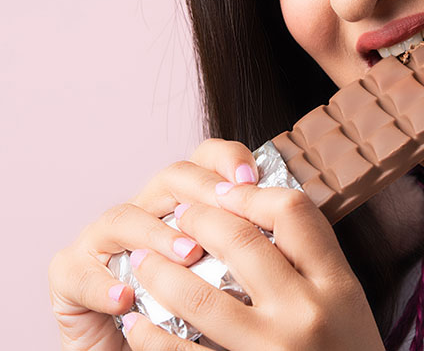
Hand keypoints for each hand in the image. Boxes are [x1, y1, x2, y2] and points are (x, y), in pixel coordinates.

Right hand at [48, 139, 258, 350]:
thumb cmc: (199, 323)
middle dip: (201, 190)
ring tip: (189, 256)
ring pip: (125, 217)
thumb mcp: (233, 284)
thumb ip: (252, 251)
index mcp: (189, 204)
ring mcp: (107, 241)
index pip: (208, 159)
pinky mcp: (72, 275)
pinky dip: (101, 285)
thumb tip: (290, 226)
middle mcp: (148, 211)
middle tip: (227, 214)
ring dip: (159, 235)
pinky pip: (78, 271)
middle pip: (171, 176)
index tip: (253, 178)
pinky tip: (126, 300)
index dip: (228, 159)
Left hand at [120, 159, 384, 350]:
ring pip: (197, 295)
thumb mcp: (347, 302)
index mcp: (336, 285)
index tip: (227, 191)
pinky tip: (137, 323)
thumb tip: (260, 213)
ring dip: (159, 270)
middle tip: (179, 213)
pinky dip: (148, 335)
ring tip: (144, 258)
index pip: (294, 212)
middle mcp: (304, 314)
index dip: (252, 193)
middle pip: (240, 241)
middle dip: (198, 218)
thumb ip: (313, 262)